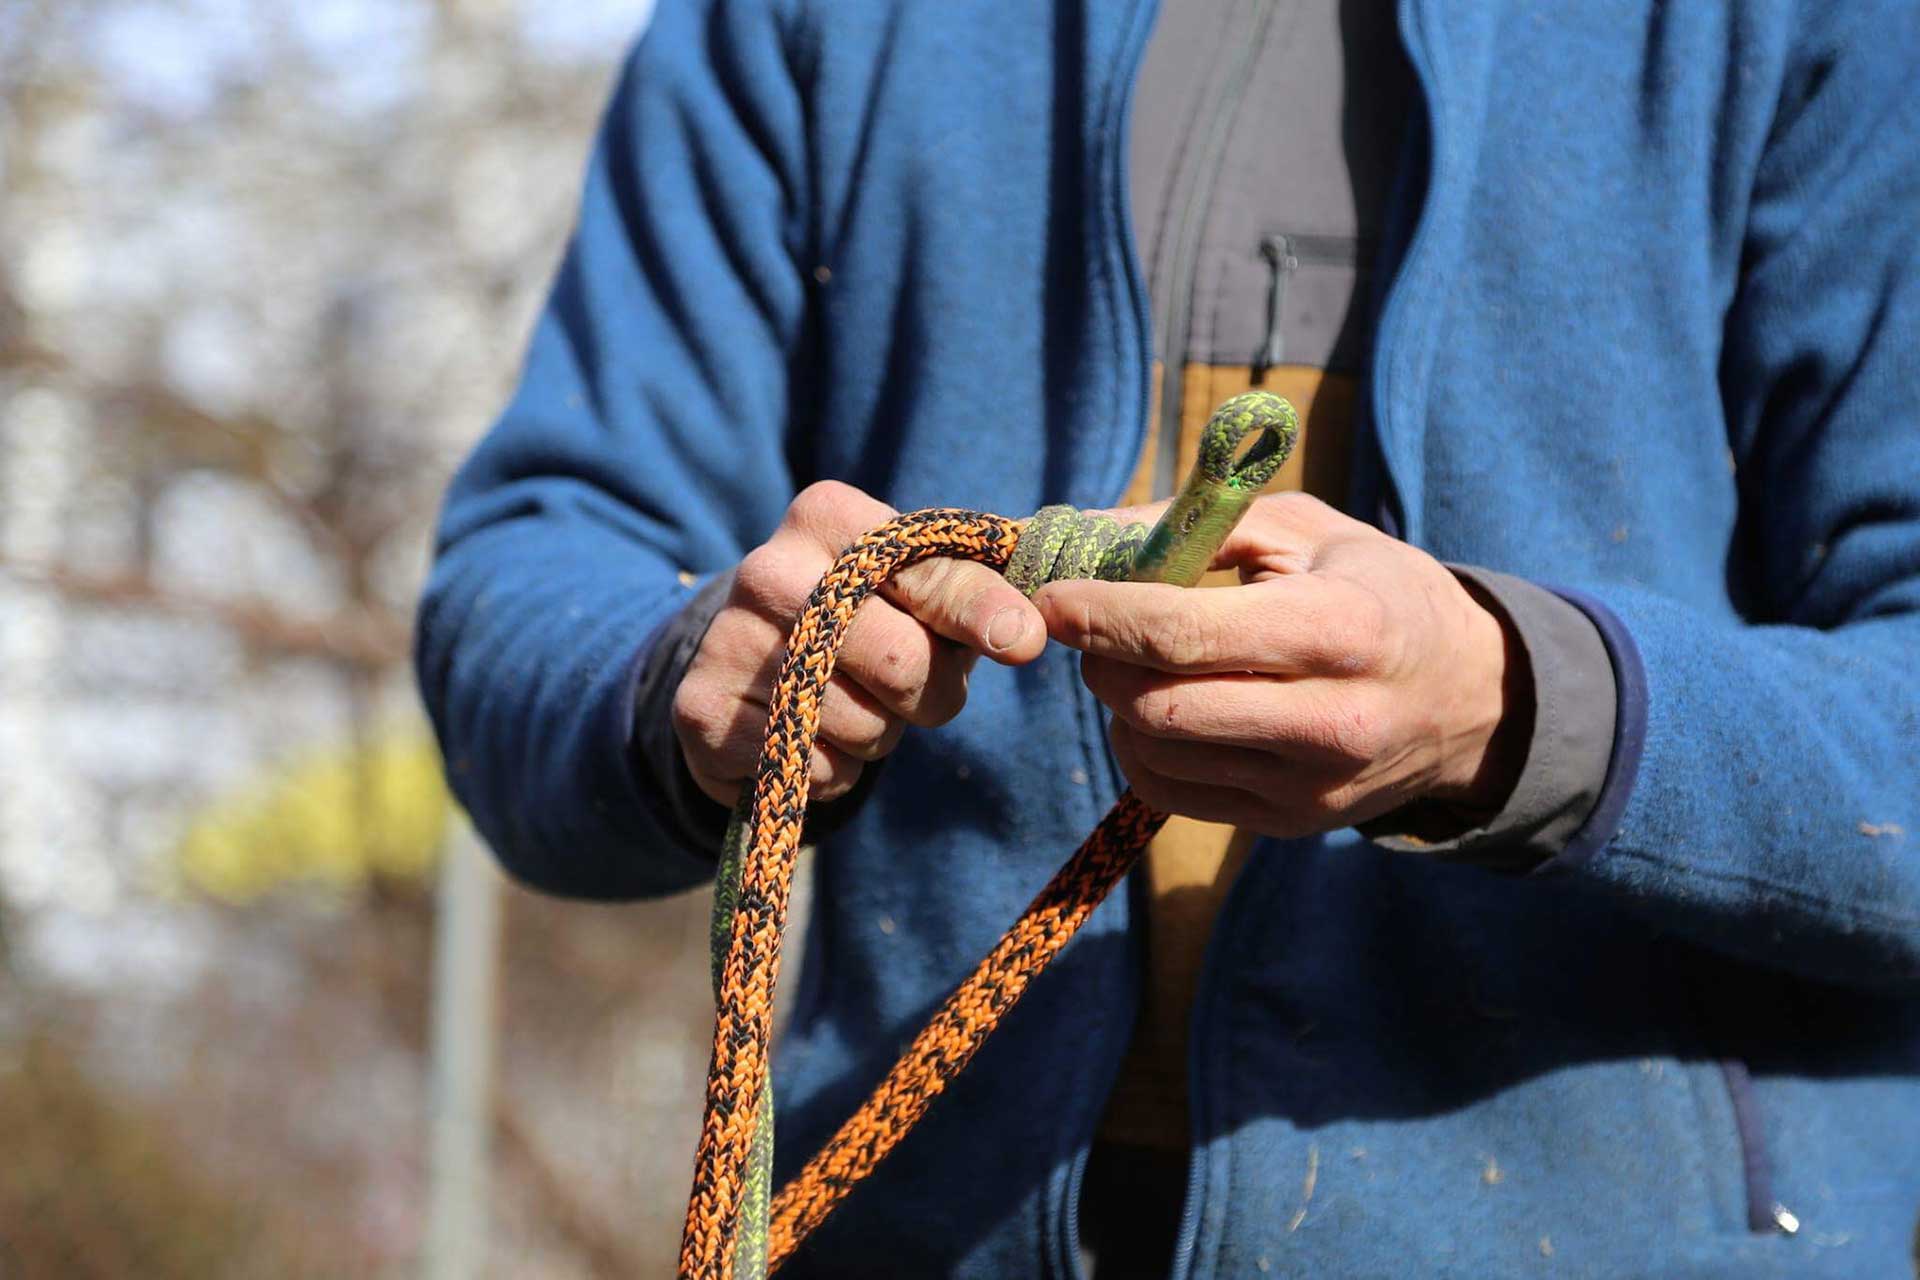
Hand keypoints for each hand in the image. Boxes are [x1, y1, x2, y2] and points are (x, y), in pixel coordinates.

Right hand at [674, 481, 1046, 805]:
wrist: (754, 660)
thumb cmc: (870, 615)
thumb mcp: (924, 587)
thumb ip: (981, 587)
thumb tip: (1027, 630)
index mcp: (829, 516)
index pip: (931, 575)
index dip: (984, 614)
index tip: (1025, 641)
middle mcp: (769, 568)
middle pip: (904, 663)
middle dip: (930, 694)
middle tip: (911, 687)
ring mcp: (728, 638)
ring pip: (861, 726)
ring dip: (878, 735)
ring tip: (852, 703)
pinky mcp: (700, 708)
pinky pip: (811, 768)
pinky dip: (831, 770)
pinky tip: (810, 735)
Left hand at [1032, 492, 1528, 837]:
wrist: (1469, 697)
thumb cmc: (1373, 589)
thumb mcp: (1304, 529)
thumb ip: (1195, 525)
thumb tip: (1080, 532)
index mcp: (1340, 630)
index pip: (1186, 636)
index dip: (1102, 616)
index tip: (1052, 596)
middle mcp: (1329, 722)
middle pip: (1158, 707)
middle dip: (1100, 660)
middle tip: (1089, 624)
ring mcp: (1309, 787)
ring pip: (1156, 753)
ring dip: (1117, 702)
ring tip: (1135, 660)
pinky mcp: (1288, 824)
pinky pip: (1170, 794)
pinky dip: (1140, 747)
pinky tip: (1159, 707)